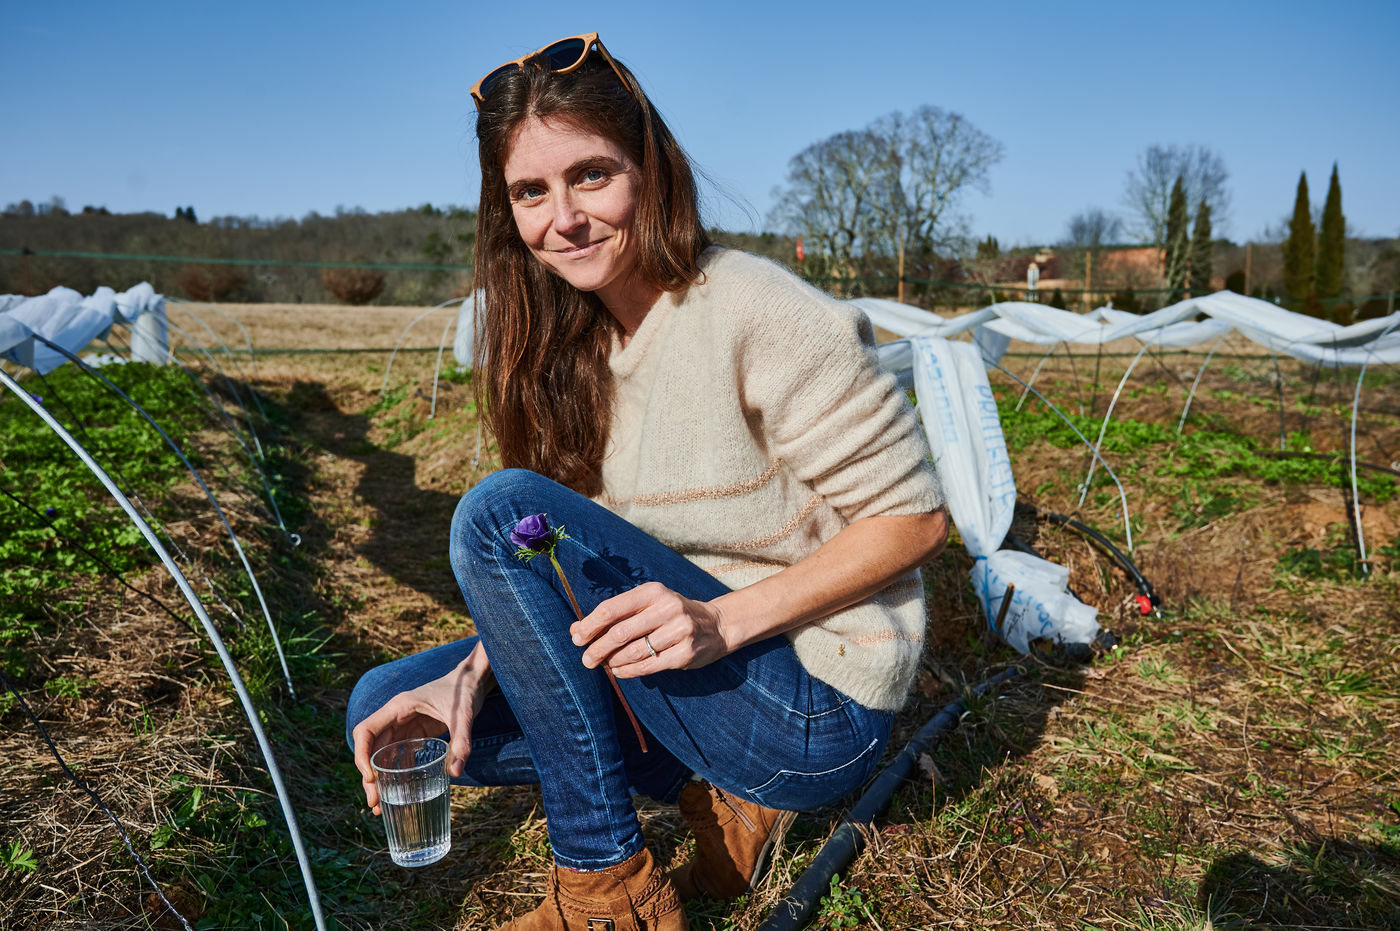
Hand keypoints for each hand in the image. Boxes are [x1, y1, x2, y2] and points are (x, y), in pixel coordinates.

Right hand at [351, 650, 490, 814]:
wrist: (473, 680)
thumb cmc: (464, 690)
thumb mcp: (463, 715)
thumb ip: (461, 741)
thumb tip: (456, 773)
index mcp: (398, 708)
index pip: (365, 731)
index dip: (361, 755)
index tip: (370, 778)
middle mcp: (395, 717)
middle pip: (371, 749)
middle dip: (369, 776)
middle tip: (374, 803)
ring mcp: (404, 726)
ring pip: (382, 755)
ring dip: (379, 779)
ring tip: (380, 806)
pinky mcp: (415, 733)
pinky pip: (399, 756)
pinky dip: (396, 774)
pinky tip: (399, 793)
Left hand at [571, 581, 730, 677]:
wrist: (715, 625)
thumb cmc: (670, 614)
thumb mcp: (647, 605)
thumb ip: (615, 615)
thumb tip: (576, 630)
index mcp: (652, 591)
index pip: (612, 608)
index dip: (590, 626)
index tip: (577, 638)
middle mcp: (667, 607)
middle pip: (620, 632)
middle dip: (598, 648)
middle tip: (586, 660)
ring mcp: (679, 630)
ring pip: (634, 652)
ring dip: (613, 662)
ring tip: (604, 665)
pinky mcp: (685, 653)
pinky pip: (649, 666)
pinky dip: (628, 671)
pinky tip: (619, 672)